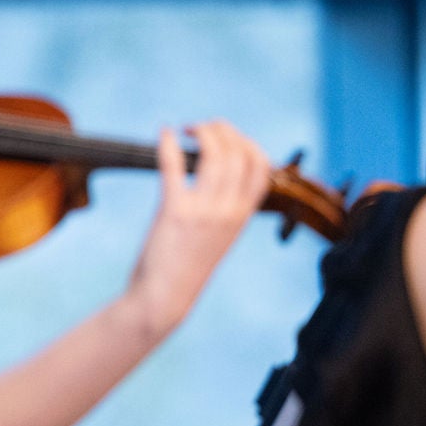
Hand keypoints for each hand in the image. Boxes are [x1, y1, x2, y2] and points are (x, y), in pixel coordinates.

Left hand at [123, 120, 270, 337]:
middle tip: (201, 127)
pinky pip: (174, 167)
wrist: (163, 299)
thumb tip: (217, 180)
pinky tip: (164, 134)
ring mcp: (204, 212)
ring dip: (201, 133)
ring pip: (214, 155)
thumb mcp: (217, 238)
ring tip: (186, 128)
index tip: (227, 137)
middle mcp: (229, 212)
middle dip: (222, 130)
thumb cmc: (184, 269)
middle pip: (239, 154)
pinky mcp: (175, 212)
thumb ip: (224, 210)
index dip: (247, 143)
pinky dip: (169, 144)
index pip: (261, 168)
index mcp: (242, 217)